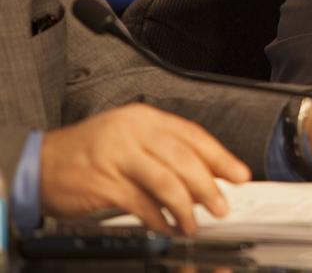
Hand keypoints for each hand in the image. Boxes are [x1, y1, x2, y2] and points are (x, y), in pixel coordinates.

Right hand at [40, 103, 249, 234]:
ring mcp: (119, 156)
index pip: (194, 136)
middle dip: (208, 186)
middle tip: (222, 205)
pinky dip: (159, 219)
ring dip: (186, 207)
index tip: (239, 175)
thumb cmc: (88, 153)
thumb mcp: (131, 141)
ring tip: (194, 223)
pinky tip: (167, 227)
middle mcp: (134, 133)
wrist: (39, 164)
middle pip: (185, 159)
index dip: (221, 158)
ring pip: (167, 182)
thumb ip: (167, 153)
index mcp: (145, 119)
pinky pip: (142, 204)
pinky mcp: (105, 183)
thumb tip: (207, 175)